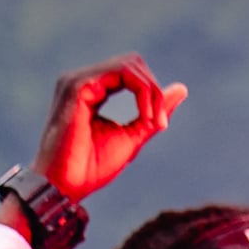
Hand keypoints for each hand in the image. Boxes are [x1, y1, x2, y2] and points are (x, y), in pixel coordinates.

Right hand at [27, 57, 186, 201]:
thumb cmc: (92, 166)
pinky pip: (121, 72)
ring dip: (150, 91)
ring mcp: (76, 81)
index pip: (131, 72)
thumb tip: (181, 88)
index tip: (160, 124)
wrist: (66, 185)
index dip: (153, 92)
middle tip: (158, 122)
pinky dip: (142, 91)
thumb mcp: (133, 135)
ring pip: (129, 65)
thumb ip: (153, 110)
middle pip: (133, 63)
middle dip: (154, 90)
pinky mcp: (77, 87)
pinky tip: (143, 116)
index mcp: (92, 90)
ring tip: (151, 121)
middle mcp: (81, 81)